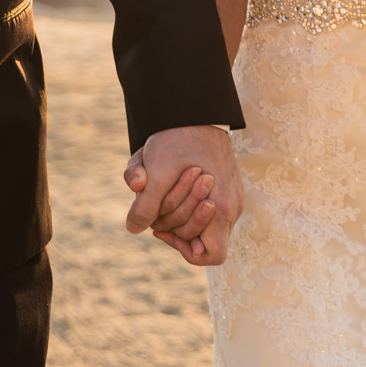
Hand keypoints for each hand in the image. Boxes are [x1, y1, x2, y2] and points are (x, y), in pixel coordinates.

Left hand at [123, 125, 242, 265]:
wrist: (194, 110)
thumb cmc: (178, 141)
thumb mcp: (155, 173)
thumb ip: (144, 206)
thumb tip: (133, 229)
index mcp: (223, 209)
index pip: (212, 256)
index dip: (185, 251)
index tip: (162, 230)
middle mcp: (232, 208)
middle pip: (201, 240)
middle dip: (173, 225)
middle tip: (155, 203)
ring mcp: (231, 198)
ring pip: (202, 223)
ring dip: (177, 211)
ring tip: (161, 188)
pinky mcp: (225, 187)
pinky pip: (206, 208)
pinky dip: (185, 201)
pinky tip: (169, 184)